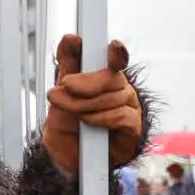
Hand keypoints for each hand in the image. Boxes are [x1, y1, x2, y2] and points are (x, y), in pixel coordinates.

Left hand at [43, 34, 142, 176]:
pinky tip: (87, 121)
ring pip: (113, 98)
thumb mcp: (61, 91)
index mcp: (106, 78)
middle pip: (111, 78)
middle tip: (61, 90)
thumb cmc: (66, 122)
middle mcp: (121, 90)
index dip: (116, 53)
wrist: (64, 156)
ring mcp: (130, 109)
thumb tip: (71, 38)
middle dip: (83, 84)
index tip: (113, 46)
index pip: (117, 60)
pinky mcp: (133, 129)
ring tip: (68, 111)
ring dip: (84, 104)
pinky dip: (100, 118)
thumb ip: (67, 65)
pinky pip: (121, 116)